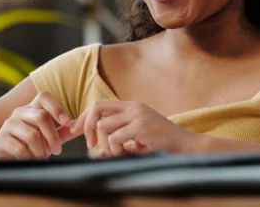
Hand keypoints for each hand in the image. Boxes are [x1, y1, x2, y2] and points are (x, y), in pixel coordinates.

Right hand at [0, 91, 75, 160]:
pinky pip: (21, 148)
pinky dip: (29, 157)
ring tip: (41, 157)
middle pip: (41, 116)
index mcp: (31, 109)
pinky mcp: (0, 140)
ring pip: (32, 135)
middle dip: (53, 136)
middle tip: (57, 150)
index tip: (67, 122)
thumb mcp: (49, 138)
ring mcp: (8, 125)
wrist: (5, 159)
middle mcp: (19, 113)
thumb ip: (64, 131)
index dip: (57, 107)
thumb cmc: (30, 146)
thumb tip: (81, 125)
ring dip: (41, 150)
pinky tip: (28, 159)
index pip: (43, 96)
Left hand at [69, 100, 199, 157]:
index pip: (99, 104)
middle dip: (86, 125)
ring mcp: (137, 115)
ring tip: (119, 152)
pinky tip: (128, 153)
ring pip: (103, 126)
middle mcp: (132, 106)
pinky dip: (116, 150)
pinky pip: (115, 138)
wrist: (184, 145)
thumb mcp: (136, 140)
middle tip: (88, 144)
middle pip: (96, 107)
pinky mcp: (140, 127)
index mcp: (130, 106)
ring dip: (106, 144)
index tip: (75, 130)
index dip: (84, 117)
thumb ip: (117, 142)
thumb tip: (97, 155)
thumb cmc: (161, 144)